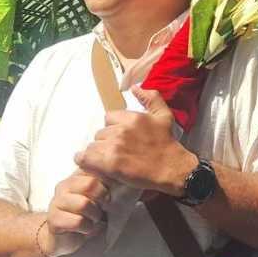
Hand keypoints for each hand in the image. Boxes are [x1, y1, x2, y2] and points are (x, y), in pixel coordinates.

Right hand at [42, 170, 109, 256]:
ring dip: (94, 216)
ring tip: (93, 220)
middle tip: (101, 210)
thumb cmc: (94, 216)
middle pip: (90, 184)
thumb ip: (112, 183)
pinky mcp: (53, 219)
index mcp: (78, 176)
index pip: (96, 168)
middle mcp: (65, 185)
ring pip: (83, 204)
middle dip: (102, 200)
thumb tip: (125, 174)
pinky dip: (87, 228)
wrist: (73, 240)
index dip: (109, 183)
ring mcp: (56, 202)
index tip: (110, 195)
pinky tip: (85, 229)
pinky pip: (78, 221)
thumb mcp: (106, 196)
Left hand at [75, 87, 196, 196]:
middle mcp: (121, 130)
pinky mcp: (110, 164)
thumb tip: (135, 87)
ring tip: (110, 161)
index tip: (121, 137)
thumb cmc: (168, 144)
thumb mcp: (164, 116)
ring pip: (92, 146)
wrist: (172, 169)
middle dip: (107, 141)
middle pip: (100, 133)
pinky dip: (87, 162)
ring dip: (99, 153)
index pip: (108, 117)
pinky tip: (96, 166)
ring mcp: (114, 146)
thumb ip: (151, 98)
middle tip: (118, 151)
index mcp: (132, 117)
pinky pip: (85, 158)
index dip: (113, 128)